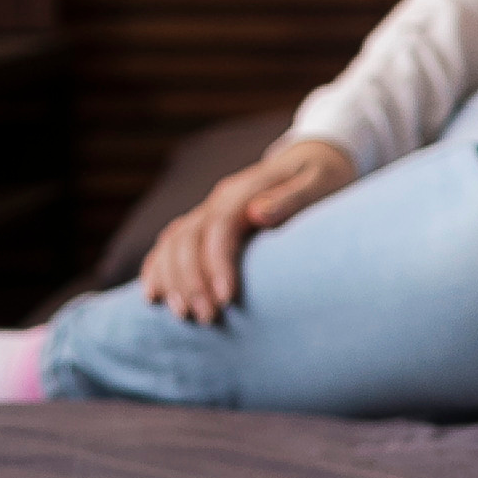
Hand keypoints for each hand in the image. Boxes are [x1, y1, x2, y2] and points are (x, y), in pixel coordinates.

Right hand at [139, 138, 355, 322]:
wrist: (313, 158)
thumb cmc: (323, 176)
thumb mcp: (321, 182)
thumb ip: (293, 197)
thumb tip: (257, 214)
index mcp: (245, 190)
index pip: (220, 227)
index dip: (217, 263)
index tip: (226, 298)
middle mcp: (219, 200)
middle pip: (189, 239)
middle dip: (192, 281)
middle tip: (207, 318)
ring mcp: (208, 210)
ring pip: (173, 242)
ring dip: (172, 279)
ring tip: (182, 315)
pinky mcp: (205, 222)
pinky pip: (170, 243)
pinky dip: (158, 267)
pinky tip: (154, 294)